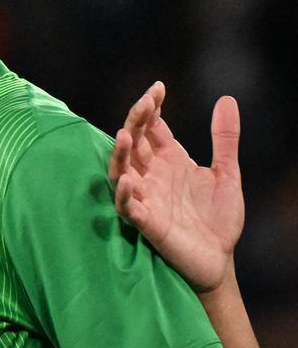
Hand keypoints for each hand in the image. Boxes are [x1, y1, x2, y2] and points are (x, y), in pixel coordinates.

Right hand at [109, 83, 243, 292]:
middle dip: (136, 122)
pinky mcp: (146, 223)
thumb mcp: (227, 174)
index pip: (153, 127)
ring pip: (122, 171)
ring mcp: (146, 197)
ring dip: (120, 154)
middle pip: (134, 142)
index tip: (158, 87)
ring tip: (124, 135)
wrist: (220, 260)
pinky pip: (129, 207)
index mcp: (169, 160)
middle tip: (145, 103)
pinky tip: (130, 181)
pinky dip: (126, 195)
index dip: (152, 107)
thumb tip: (227, 99)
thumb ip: (225, 139)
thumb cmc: (218, 218)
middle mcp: (152, 175)